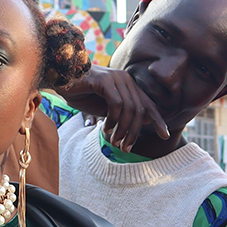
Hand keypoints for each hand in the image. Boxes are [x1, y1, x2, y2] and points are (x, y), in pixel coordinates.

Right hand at [55, 65, 169, 151]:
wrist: (62, 81)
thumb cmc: (83, 95)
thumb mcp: (106, 108)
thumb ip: (123, 114)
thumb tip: (144, 122)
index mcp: (129, 85)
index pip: (148, 104)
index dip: (158, 120)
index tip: (165, 135)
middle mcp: (126, 79)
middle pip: (140, 109)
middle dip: (134, 132)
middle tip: (125, 149)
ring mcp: (116, 78)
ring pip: (129, 109)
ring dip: (123, 129)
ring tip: (114, 142)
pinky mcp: (105, 80)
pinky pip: (116, 104)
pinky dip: (113, 120)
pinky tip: (105, 128)